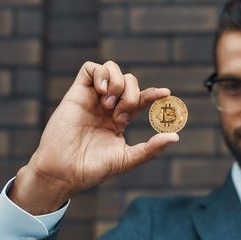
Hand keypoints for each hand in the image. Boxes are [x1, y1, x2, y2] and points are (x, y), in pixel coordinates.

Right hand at [10, 61, 178, 213]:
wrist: (64, 171)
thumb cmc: (93, 169)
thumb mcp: (127, 159)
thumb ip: (151, 148)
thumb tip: (175, 137)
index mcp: (119, 120)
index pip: (141, 100)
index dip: (153, 94)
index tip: (166, 94)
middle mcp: (107, 107)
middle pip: (130, 81)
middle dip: (132, 95)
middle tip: (120, 117)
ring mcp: (92, 99)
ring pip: (112, 70)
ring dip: (117, 84)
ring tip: (108, 106)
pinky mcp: (76, 93)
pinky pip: (90, 68)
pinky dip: (101, 73)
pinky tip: (101, 91)